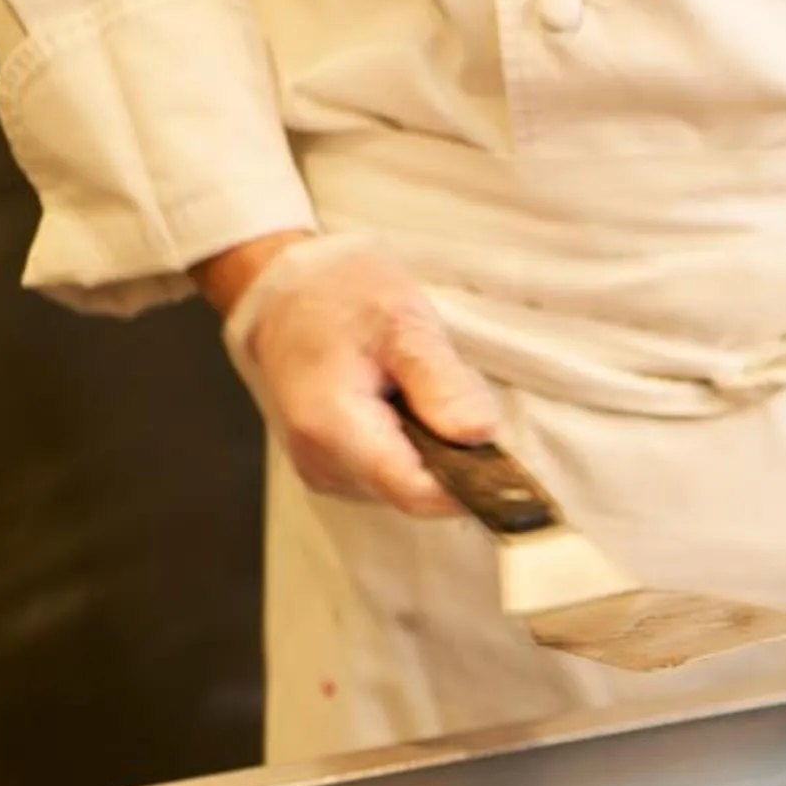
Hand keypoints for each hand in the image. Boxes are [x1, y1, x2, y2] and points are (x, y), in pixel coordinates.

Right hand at [205, 232, 498, 518]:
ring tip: (413, 388)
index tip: (502, 456)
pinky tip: (398, 403)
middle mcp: (322, 463)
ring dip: (430, 447)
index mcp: (334, 427)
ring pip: (407, 486)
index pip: (419, 492)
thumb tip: (479, 435)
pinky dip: (410, 446)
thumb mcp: (402, 321)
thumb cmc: (340, 296)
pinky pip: (389, 474)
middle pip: (417, 490)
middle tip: (444, 389)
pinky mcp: (331, 470)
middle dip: (450, 453)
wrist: (283, 293)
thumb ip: (440, 382)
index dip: (470, 483)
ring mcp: (323, 471)